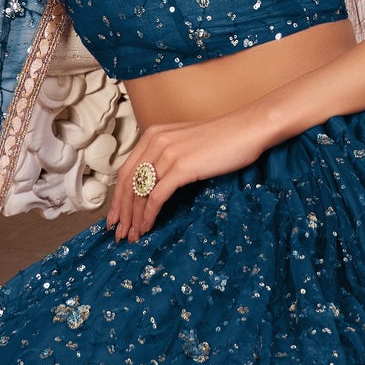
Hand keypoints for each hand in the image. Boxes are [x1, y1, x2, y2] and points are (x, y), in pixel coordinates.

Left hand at [105, 110, 272, 241]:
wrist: (247, 129)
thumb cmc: (223, 139)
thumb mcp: (186, 143)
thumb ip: (168, 157)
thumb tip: (156, 184)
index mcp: (153, 135)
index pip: (125, 170)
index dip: (118, 197)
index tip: (116, 216)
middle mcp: (155, 141)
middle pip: (127, 183)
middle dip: (121, 212)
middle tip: (119, 232)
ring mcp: (167, 153)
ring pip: (139, 192)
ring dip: (134, 218)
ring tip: (133, 235)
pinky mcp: (181, 167)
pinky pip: (156, 196)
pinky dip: (148, 215)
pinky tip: (148, 227)